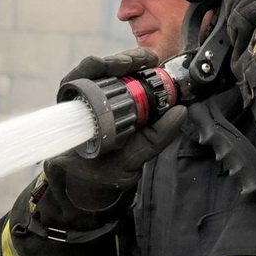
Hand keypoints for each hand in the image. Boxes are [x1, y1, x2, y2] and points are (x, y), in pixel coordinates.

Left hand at [29, 47, 185, 234]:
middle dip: (121, 60)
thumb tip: (180, 112)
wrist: (88, 194)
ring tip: (148, 62)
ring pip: (107, 72)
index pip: (80, 79)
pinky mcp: (105, 102)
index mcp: (75, 116)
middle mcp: (79, 104)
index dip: (101, 66)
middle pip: (95, 69)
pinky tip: (147, 68)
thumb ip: (154, 139)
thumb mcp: (129, 164)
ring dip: (128, 63)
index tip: (126, 65)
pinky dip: (132, 73)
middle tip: (145, 61)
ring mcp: (92, 102)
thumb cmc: (99, 179)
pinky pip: (116, 82)